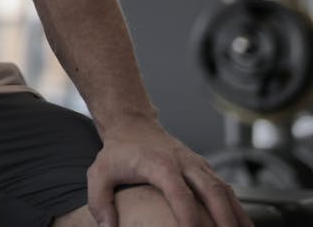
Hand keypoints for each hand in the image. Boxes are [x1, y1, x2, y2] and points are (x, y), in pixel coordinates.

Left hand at [86, 119, 250, 226]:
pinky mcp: (205, 169)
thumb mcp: (99, 173)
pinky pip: (226, 189)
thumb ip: (100, 201)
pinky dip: (237, 208)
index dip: (188, 215)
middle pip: (212, 190)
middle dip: (224, 218)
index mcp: (159, 164)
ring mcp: (197, 165)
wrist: (133, 125)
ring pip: (224, 190)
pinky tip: (242, 226)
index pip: (179, 192)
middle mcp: (184, 163)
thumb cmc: (118, 153)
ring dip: (237, 215)